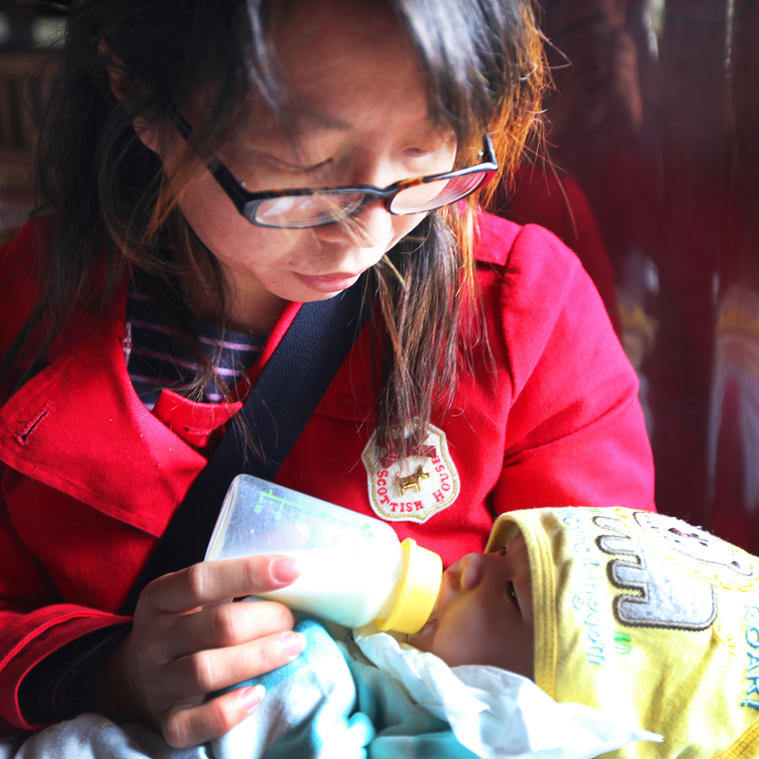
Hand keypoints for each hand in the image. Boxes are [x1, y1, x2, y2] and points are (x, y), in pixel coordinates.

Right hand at [90, 555, 303, 747]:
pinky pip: (192, 724)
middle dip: (265, 619)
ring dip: (259, 657)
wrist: (136, 679)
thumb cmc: (187, 623)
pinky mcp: (165, 721)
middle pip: (214, 626)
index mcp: (160, 596)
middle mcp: (153, 638)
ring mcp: (156, 682)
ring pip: (207, 671)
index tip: (293, 568)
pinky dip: (226, 712)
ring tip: (293, 646)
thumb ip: (247, 564)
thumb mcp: (205, 591)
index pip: (201, 579)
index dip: (249, 572)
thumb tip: (301, 531)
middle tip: (293, 618)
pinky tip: (256, 695)